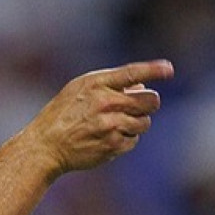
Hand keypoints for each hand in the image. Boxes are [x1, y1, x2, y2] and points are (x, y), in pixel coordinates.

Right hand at [21, 60, 174, 175]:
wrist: (45, 145)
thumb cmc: (62, 114)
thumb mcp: (78, 90)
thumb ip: (109, 85)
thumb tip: (142, 87)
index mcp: (95, 84)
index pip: (131, 73)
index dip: (153, 70)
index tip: (169, 69)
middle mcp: (104, 103)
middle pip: (151, 100)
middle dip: (148, 103)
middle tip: (137, 107)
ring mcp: (109, 125)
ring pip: (145, 122)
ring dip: (135, 123)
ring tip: (113, 125)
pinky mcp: (112, 145)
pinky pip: (134, 140)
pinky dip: (125, 139)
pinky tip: (106, 138)